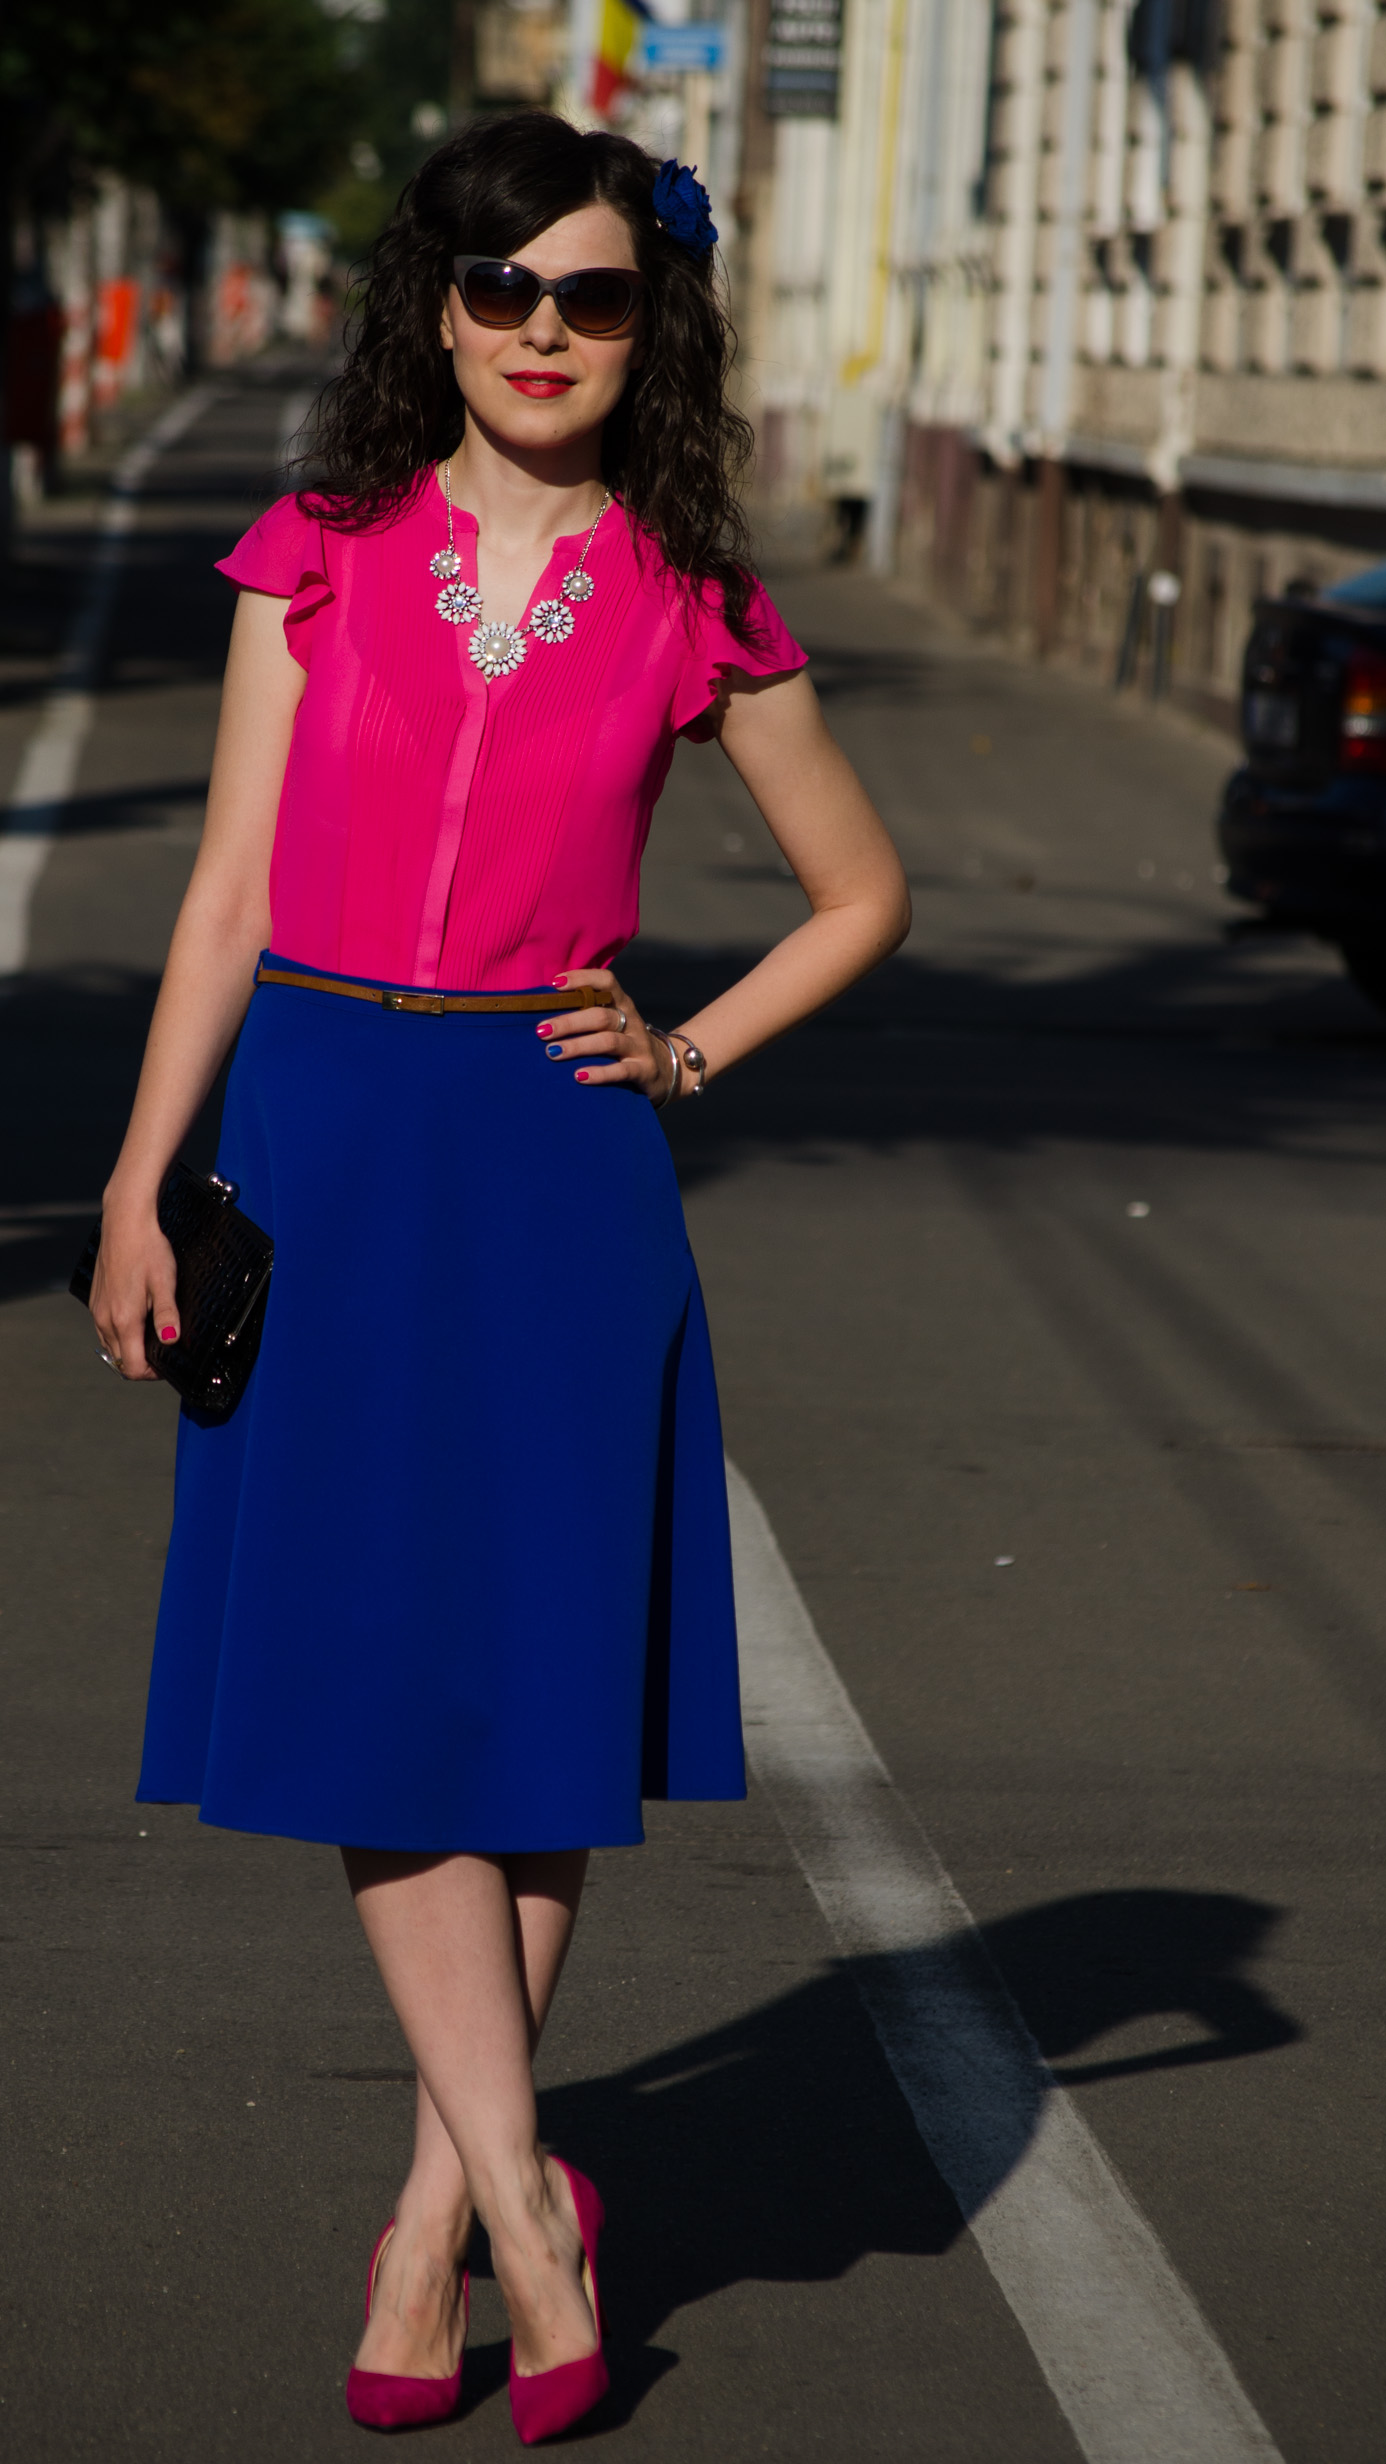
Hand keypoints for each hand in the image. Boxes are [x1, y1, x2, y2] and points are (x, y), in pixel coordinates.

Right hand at [89, 1187, 179, 1380]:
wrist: (125, 1222)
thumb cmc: (148, 1249)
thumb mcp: (165, 1282)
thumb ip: (167, 1315)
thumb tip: (171, 1341)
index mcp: (123, 1319)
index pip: (132, 1366)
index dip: (151, 1374)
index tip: (167, 1366)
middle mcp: (105, 1319)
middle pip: (120, 1360)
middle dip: (142, 1364)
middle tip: (164, 1354)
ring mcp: (96, 1310)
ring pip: (111, 1347)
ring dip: (130, 1350)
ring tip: (152, 1338)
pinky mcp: (95, 1300)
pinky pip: (105, 1330)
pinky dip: (120, 1335)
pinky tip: (137, 1321)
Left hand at [534, 970, 676, 1105]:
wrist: (666, 1070)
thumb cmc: (624, 1044)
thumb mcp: (612, 1024)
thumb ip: (587, 1014)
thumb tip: (543, 1013)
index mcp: (622, 1005)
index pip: (607, 982)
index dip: (582, 978)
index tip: (555, 984)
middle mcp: (632, 1022)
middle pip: (601, 1016)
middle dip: (569, 1022)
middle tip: (541, 1031)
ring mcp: (639, 1046)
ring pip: (608, 1042)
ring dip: (578, 1046)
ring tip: (552, 1052)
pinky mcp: (644, 1071)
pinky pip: (621, 1070)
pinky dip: (599, 1073)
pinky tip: (579, 1077)